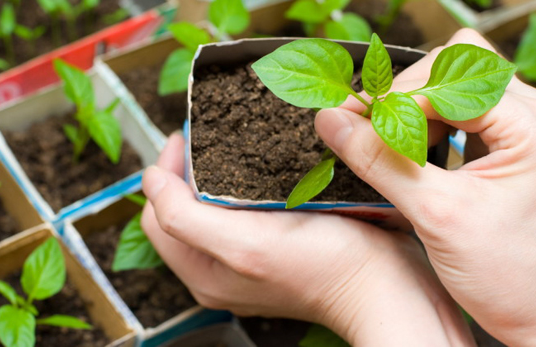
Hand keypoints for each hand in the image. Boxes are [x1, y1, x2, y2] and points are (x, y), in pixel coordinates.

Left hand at [142, 133, 473, 345]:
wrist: (386, 287)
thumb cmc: (325, 267)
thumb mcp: (244, 245)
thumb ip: (184, 217)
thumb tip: (149, 180)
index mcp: (202, 270)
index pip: (157, 212)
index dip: (167, 170)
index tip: (189, 137)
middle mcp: (220, 268)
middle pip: (182, 208)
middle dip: (190, 167)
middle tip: (211, 134)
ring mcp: (249, 258)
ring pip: (213, 205)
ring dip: (218, 170)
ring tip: (235, 143)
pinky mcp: (276, 246)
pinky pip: (245, 208)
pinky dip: (246, 181)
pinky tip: (265, 164)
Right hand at [315, 28, 535, 345]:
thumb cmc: (507, 272)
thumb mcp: (435, 214)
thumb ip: (380, 162)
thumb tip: (331, 122)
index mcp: (530, 125)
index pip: (447, 81)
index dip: (392, 97)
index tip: (348, 118)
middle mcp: (530, 114)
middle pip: (450, 68)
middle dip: (401, 96)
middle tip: (363, 129)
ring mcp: (517, 126)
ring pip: (449, 85)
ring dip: (409, 109)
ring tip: (384, 145)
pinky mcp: (502, 141)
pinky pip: (453, 110)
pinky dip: (420, 124)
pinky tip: (406, 151)